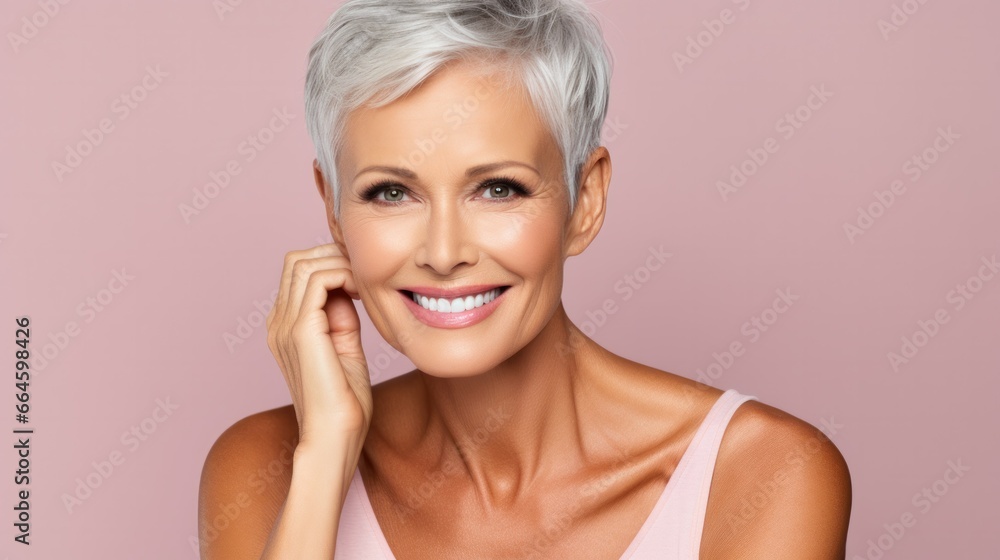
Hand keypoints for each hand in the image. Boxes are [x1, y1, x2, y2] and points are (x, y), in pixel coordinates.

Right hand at [265, 243, 372, 450]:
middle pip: (296, 260)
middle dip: (335, 255)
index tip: (363, 276)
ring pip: (304, 263)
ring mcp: (285, 326)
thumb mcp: (344, 347)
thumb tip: (346, 287)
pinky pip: (318, 280)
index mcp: (284, 327)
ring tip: (366, 282)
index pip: (298, 272)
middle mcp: (278, 323)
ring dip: (341, 263)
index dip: (333, 262)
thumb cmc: (344, 401)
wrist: (335, 436)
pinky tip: (362, 292)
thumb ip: (340, 316)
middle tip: (366, 272)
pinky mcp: (301, 331)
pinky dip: (343, 275)